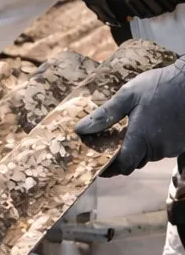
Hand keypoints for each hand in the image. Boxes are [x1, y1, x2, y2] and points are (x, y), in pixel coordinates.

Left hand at [75, 58, 184, 175]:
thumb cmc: (161, 85)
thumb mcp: (128, 95)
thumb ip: (104, 115)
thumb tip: (80, 129)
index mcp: (143, 138)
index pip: (124, 166)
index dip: (110, 169)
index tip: (99, 168)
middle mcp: (160, 147)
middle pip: (136, 161)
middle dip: (123, 156)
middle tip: (111, 144)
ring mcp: (174, 146)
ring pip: (151, 155)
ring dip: (141, 147)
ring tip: (133, 130)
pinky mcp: (184, 143)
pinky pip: (165, 148)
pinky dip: (156, 141)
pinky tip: (153, 125)